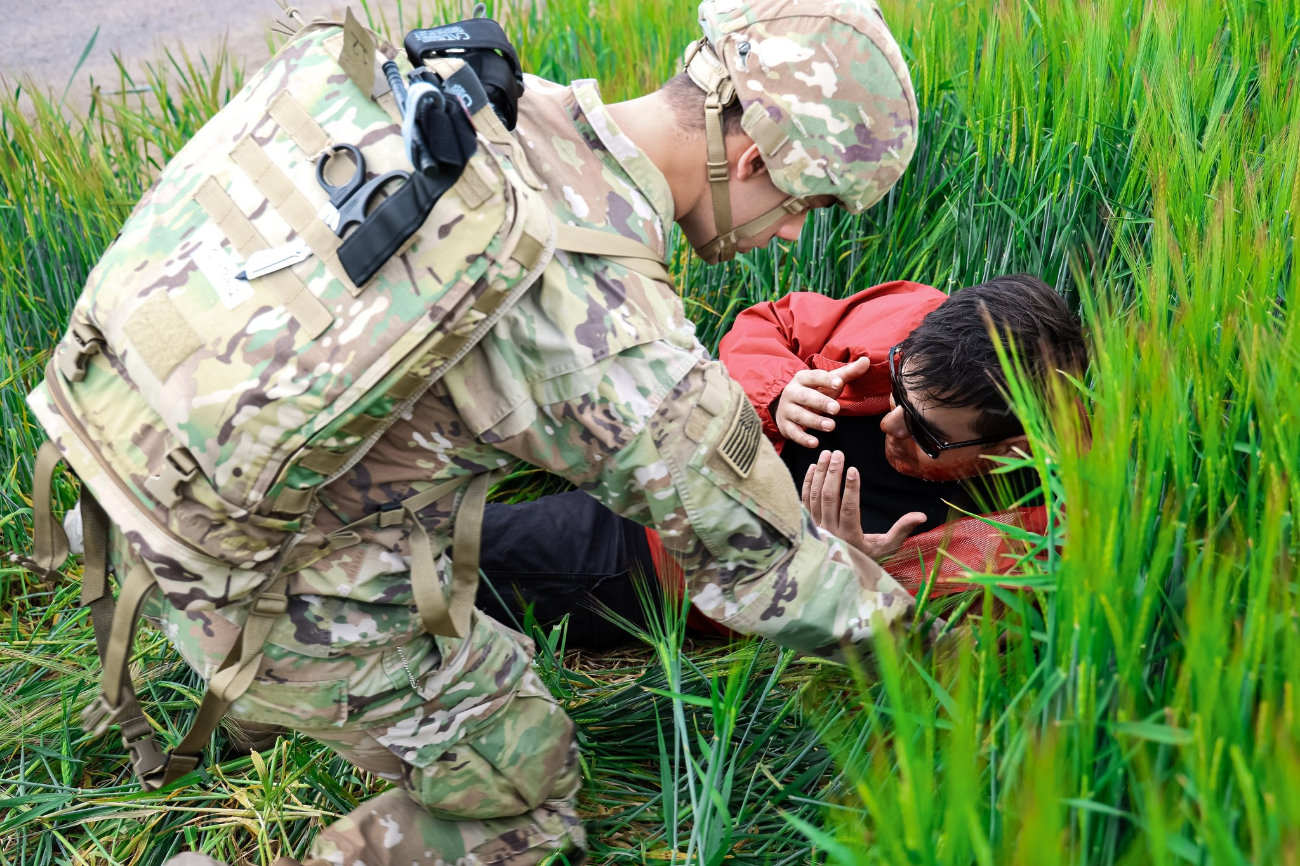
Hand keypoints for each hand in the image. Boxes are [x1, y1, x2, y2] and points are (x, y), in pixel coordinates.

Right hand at [775, 356, 871, 448]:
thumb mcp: (829, 383)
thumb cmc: (814, 392)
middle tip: (836, 409)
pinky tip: (815, 443)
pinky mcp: (785, 425)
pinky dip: (803, 438)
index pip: (814, 376)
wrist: (787, 406)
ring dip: (814, 421)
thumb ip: (848, 373)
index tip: (839, 383)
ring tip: (830, 426)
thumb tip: (866, 361)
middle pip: (805, 396)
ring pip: (799, 415)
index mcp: (803, 378)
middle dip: (820, 402)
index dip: (826, 379)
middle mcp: (792, 392)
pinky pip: (793, 432)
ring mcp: (787, 410)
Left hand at [801, 449, 926, 560]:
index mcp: (849, 537)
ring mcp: (815, 527)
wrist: (839, 570)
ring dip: (820, 474)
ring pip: (815, 497)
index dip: (851, 489)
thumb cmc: (865, 557)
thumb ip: (902, 530)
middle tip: (839, 454)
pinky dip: (808, 482)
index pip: (849, 509)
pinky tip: (814, 467)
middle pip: (829, 499)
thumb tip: (922, 516)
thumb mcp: (886, 547)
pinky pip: (805, 500)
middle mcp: (829, 532)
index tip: (853, 469)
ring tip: (827, 454)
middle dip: (833, 474)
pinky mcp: (807, 523)